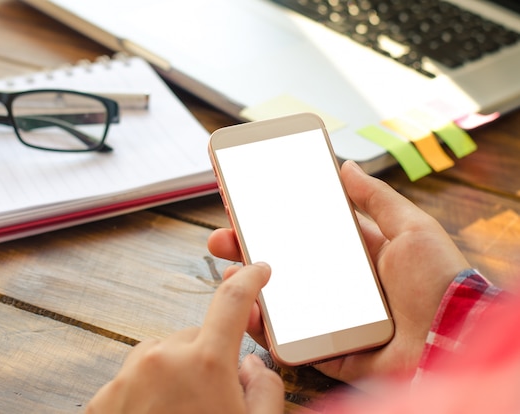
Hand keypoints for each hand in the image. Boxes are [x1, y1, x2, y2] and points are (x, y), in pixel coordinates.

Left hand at [87, 263, 283, 413]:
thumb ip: (264, 386)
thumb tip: (247, 364)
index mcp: (204, 361)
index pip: (232, 301)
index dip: (250, 280)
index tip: (257, 269)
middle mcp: (161, 358)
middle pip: (194, 337)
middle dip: (208, 357)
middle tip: (214, 399)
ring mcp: (127, 377)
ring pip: (162, 356)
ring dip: (176, 374)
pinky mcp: (103, 398)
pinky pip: (134, 379)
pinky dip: (148, 393)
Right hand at [207, 160, 470, 384]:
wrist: (454, 340)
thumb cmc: (438, 281)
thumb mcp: (411, 227)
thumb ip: (377, 198)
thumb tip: (347, 165)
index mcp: (356, 256)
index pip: (305, 234)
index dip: (275, 221)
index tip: (247, 207)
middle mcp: (338, 285)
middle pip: (283, 265)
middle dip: (248, 250)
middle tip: (222, 238)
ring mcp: (329, 318)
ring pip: (278, 301)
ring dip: (247, 287)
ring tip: (229, 274)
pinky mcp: (328, 349)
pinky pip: (290, 341)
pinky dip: (265, 329)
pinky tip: (249, 310)